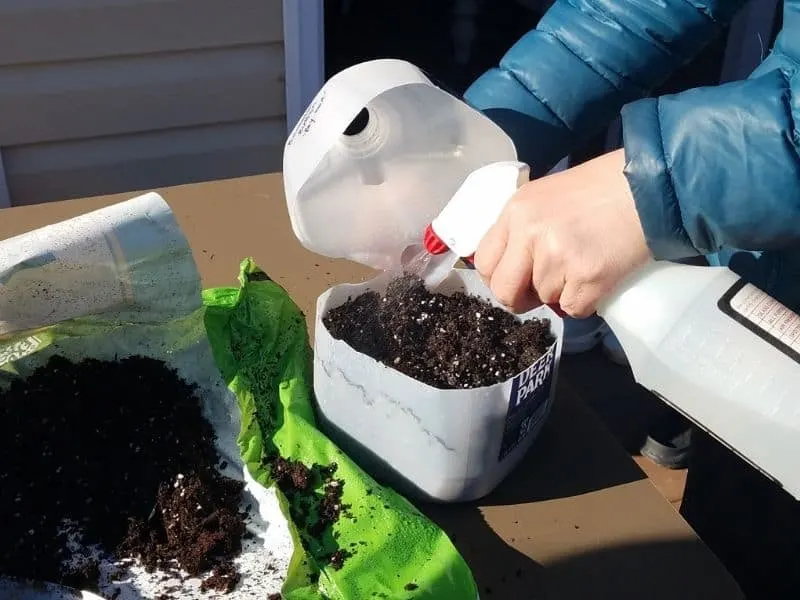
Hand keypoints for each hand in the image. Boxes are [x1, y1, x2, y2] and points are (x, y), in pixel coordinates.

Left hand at [474, 149, 650, 317]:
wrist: (650, 186)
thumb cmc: (602, 188)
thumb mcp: (546, 195)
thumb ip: (522, 227)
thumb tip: (510, 264)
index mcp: (516, 210)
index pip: (484, 262)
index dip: (499, 277)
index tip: (516, 279)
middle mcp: (530, 233)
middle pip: (504, 291)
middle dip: (521, 298)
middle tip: (543, 288)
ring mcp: (558, 257)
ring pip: (544, 299)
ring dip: (563, 291)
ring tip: (585, 262)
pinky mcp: (587, 278)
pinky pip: (573, 309)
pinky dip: (586, 300)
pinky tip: (598, 275)